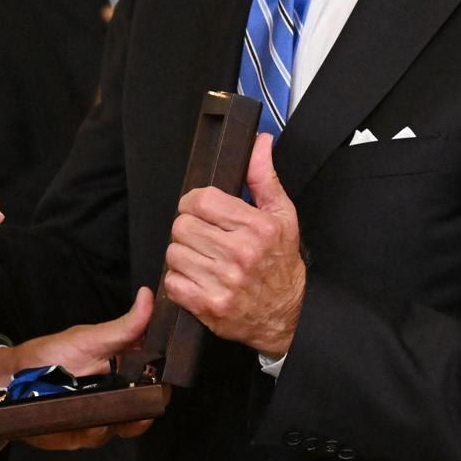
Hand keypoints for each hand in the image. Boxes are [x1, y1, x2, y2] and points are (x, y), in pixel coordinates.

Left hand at [0, 288, 156, 450]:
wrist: (14, 378)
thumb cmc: (53, 353)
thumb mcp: (90, 338)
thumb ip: (124, 327)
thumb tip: (148, 296)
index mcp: (126, 369)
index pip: (158, 378)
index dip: (165, 378)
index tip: (165, 371)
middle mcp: (119, 396)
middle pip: (147, 408)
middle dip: (147, 404)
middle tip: (139, 392)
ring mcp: (104, 417)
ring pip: (126, 426)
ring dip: (121, 416)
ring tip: (108, 402)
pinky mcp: (85, 435)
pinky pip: (98, 438)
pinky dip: (95, 428)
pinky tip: (87, 416)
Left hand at [162, 133, 304, 355]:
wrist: (288, 317)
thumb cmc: (281, 265)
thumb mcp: (282, 216)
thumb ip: (264, 177)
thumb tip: (259, 142)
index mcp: (258, 228)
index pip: (200, 200)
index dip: (193, 203)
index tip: (200, 210)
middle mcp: (241, 254)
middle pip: (182, 226)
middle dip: (188, 229)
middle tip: (204, 238)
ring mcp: (224, 282)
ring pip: (174, 253)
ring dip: (183, 255)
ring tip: (204, 260)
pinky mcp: (210, 306)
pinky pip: (172, 282)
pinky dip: (180, 281)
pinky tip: (199, 279)